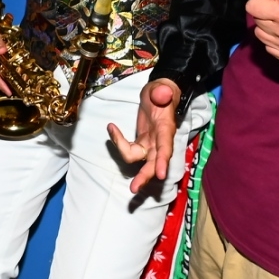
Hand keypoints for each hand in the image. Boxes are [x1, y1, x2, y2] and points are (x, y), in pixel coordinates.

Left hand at [110, 78, 182, 195]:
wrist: (158, 94)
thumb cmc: (161, 92)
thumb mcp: (162, 89)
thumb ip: (162, 92)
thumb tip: (162, 93)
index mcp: (166, 130)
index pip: (165, 148)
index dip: (162, 161)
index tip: (161, 174)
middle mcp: (159, 142)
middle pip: (153, 164)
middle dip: (144, 177)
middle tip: (133, 189)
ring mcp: (150, 144)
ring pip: (138, 159)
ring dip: (123, 151)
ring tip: (112, 129)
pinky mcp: (142, 143)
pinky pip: (129, 149)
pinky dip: (119, 142)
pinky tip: (111, 129)